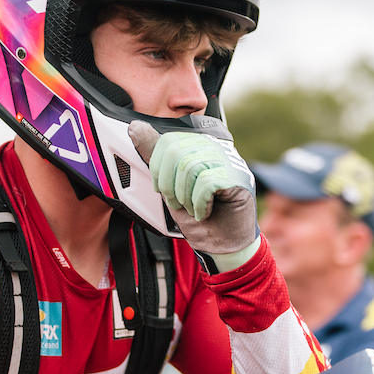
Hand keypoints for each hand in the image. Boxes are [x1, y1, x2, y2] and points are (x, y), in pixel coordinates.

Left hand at [128, 122, 258, 260]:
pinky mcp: (238, 177)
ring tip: (193, 208)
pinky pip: (206, 182)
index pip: (168, 140)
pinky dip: (200, 204)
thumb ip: (155, 156)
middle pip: (176, 152)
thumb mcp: (169, 185)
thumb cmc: (198, 217)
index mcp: (198, 146)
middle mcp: (215, 148)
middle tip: (178, 203)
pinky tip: (205, 211)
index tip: (162, 189)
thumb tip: (135, 127)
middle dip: (169, 185)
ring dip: (185, 197)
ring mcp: (229, 161)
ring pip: (190, 167)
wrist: (221, 245)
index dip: (158, 169)